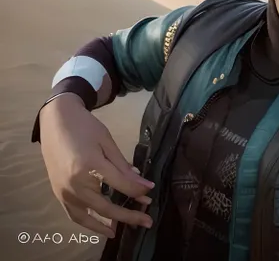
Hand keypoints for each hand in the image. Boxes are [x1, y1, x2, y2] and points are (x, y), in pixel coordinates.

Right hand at [39, 94, 155, 238]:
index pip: (121, 186)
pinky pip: (74, 215)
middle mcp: (75, 183)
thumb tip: (142, 184)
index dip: (138, 190)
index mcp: (90, 166)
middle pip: (106, 207)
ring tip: (128, 228)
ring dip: (110, 224)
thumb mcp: (107, 142)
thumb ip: (123, 166)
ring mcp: (64, 191)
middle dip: (130, 215)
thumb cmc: (85, 127)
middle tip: (148, 220)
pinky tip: (104, 228)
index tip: (151, 191)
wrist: (56, 121)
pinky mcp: (58, 194)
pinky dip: (89, 224)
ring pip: (89, 216)